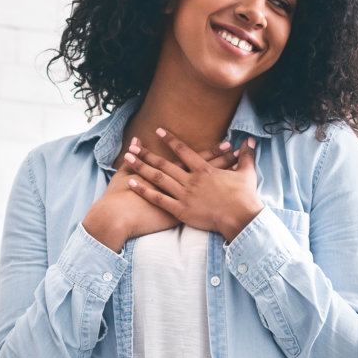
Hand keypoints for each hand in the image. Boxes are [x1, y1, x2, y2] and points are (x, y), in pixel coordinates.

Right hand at [80, 141, 236, 251]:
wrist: (117, 217)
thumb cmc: (119, 197)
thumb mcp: (125, 173)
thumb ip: (134, 157)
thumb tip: (134, 141)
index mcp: (169, 175)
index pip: (195, 161)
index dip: (211, 153)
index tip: (226, 144)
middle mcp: (177, 187)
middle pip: (206, 173)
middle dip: (223, 164)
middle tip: (240, 155)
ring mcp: (180, 203)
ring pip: (207, 191)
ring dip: (222, 183)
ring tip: (237, 177)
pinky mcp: (178, 217)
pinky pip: (201, 210)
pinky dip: (215, 205)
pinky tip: (228, 203)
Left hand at [123, 129, 262, 241]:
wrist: (241, 218)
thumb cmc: (244, 197)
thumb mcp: (247, 173)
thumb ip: (247, 156)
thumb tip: (250, 141)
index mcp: (204, 170)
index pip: (183, 151)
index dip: (170, 140)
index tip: (158, 131)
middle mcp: (191, 179)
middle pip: (165, 163)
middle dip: (147, 153)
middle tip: (132, 146)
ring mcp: (184, 195)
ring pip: (158, 178)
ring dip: (141, 167)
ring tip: (127, 159)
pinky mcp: (181, 210)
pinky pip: (158, 199)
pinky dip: (144, 191)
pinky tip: (132, 183)